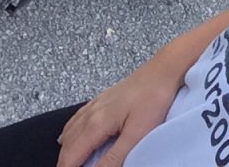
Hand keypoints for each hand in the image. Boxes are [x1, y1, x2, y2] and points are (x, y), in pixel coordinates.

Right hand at [56, 59, 181, 166]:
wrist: (163, 70)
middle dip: (65, 163)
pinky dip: (70, 134)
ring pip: (69, 132)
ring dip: (66, 151)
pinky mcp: (103, 99)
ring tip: (70, 164)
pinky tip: (69, 136)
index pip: (70, 156)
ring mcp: (95, 104)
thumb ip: (114, 157)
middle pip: (66, 145)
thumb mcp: (137, 133)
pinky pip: (77, 119)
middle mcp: (91, 113)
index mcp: (96, 124)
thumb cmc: (153, 98)